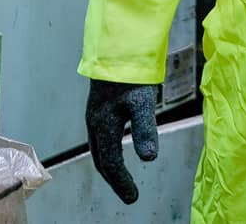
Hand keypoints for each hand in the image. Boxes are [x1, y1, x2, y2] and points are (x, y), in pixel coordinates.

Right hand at [86, 79, 158, 203]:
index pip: (111, 163)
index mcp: (102, 126)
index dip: (121, 182)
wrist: (117, 47)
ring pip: (99, 148)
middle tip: (127, 192)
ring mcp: (96, 115)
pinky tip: (119, 146)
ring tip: (121, 177)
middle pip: (101, 159)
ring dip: (110, 165)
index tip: (133, 197)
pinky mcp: (101, 107)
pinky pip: (102, 137)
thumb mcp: (142, 102)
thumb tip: (150, 159)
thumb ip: (145, 130)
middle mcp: (95, 123)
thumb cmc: (130, 74)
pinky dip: (109, 151)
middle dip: (114, 178)